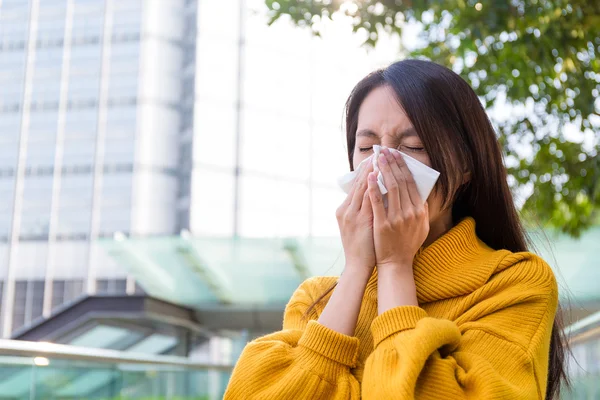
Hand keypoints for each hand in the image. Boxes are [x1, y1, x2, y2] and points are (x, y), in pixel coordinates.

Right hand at [336, 159, 375, 271]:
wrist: (357, 265)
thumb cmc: (361, 247)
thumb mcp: (357, 226)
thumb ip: (362, 211)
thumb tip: (373, 196)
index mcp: (344, 210)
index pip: (356, 186)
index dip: (365, 171)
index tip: (373, 158)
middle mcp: (347, 210)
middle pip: (359, 183)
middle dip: (369, 167)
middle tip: (378, 153)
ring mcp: (353, 215)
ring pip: (362, 188)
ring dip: (371, 172)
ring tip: (379, 159)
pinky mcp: (361, 221)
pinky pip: (368, 200)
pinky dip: (373, 187)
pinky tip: (379, 177)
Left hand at [367, 148, 429, 270]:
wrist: (396, 263)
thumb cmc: (407, 244)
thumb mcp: (421, 226)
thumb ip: (421, 209)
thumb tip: (419, 193)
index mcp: (419, 210)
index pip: (411, 183)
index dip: (403, 167)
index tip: (396, 155)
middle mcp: (410, 212)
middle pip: (400, 182)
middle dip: (392, 164)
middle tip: (385, 150)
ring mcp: (396, 218)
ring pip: (390, 188)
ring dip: (383, 170)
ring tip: (377, 158)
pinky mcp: (383, 224)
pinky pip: (377, 202)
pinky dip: (373, 188)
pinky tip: (369, 177)